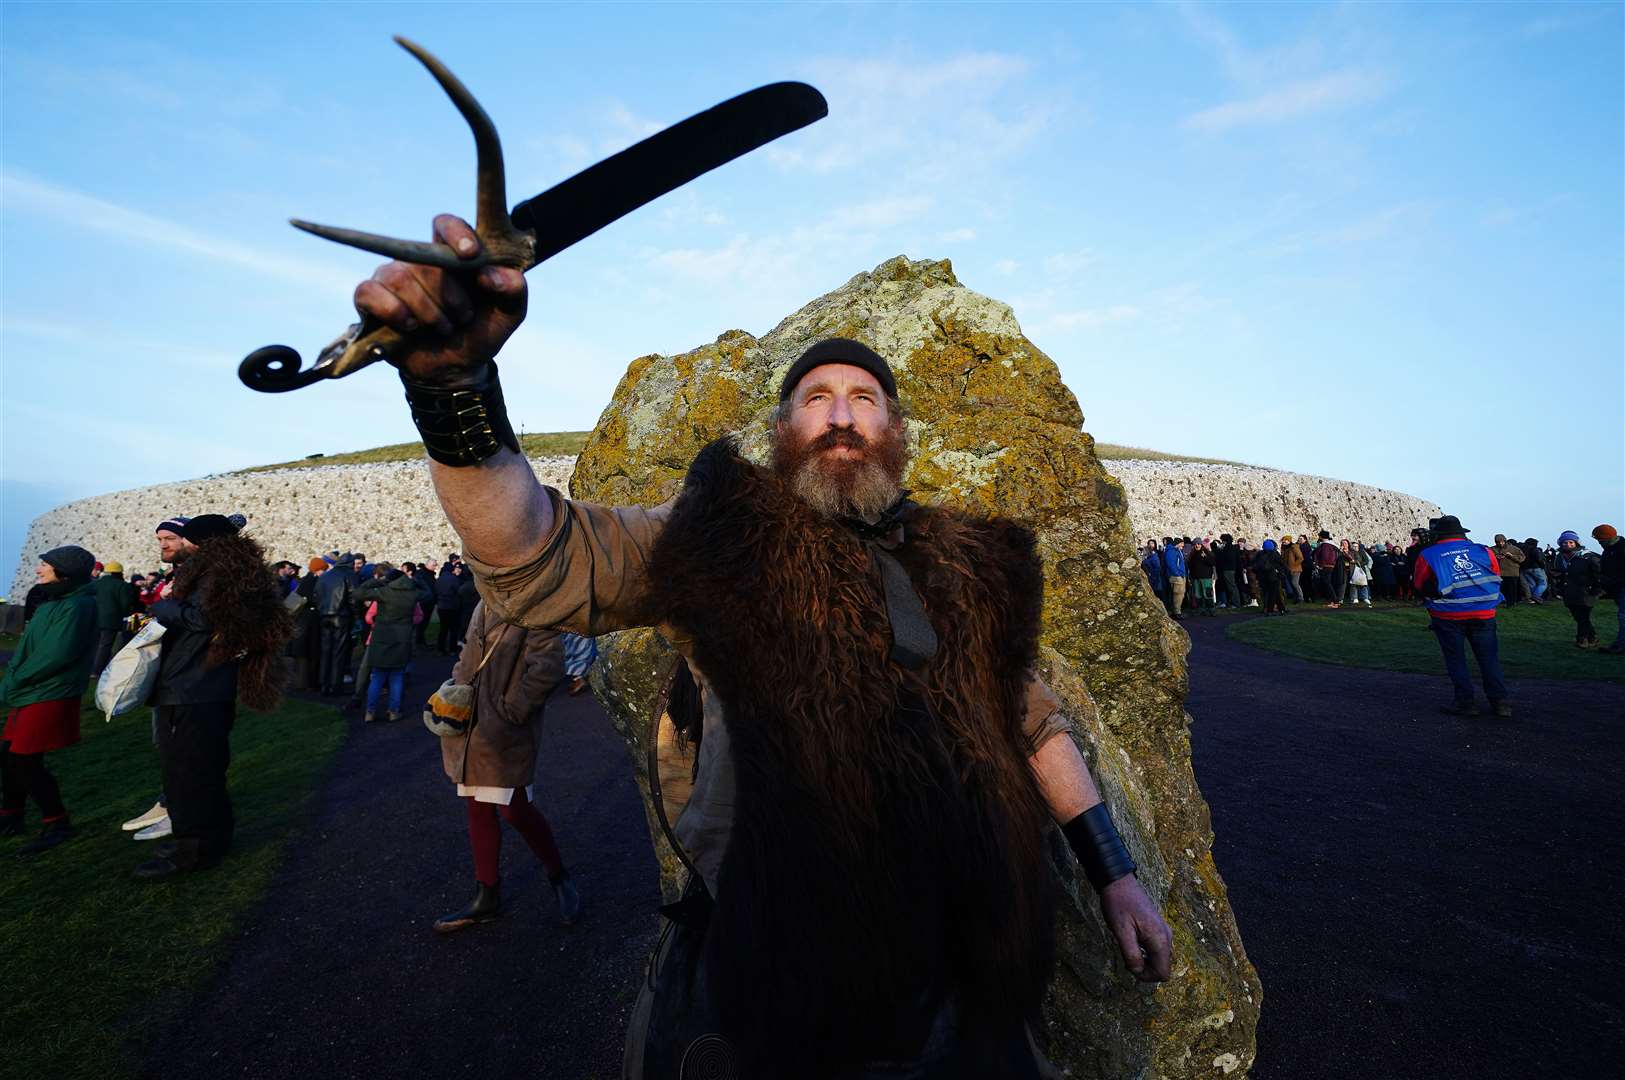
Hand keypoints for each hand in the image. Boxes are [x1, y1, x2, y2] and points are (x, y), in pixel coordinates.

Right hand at [353, 214, 526, 384]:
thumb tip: (488, 274)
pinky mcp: (370, 297)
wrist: (455, 370)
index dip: (456, 234)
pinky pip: (370, 292)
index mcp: (452, 255)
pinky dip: (393, 312)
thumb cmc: (480, 332)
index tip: (470, 254)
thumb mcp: (509, 313)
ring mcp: (392, 276)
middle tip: (462, 317)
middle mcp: (419, 260)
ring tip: (442, 328)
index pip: (446, 224)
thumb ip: (514, 288)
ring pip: (401, 278)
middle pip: (427, 262)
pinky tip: (409, 327)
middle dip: (450, 297)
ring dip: (427, 311)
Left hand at [1099, 875, 1172, 981]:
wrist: (1119, 882)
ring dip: (1143, 960)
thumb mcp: (1121, 931)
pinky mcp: (1157, 929)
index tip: (1129, 965)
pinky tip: (1131, 941)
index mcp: (1160, 939)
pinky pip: (1155, 949)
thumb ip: (1131, 954)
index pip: (1163, 973)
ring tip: (1127, 946)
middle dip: (1144, 968)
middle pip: (1162, 967)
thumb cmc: (1119, 904)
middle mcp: (1166, 936)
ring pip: (1158, 959)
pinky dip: (1144, 952)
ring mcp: (1163, 932)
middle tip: (1125, 956)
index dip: (1146, 976)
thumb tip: (1137, 971)